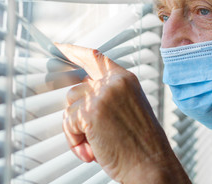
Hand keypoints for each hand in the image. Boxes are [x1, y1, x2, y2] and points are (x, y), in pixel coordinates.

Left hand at [56, 44, 189, 182]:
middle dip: (77, 113)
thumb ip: (108, 95)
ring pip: (70, 107)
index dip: (74, 52)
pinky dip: (75, 141)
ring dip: (77, 130)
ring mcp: (102, 95)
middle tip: (90, 135)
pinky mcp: (91, 111)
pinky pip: (68, 124)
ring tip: (95, 145)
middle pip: (77, 89)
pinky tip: (92, 151)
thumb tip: (80, 97)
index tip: (59, 48)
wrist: (151, 164)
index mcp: (125, 79)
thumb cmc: (140, 143)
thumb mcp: (129, 108)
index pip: (95, 58)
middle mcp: (114, 82)